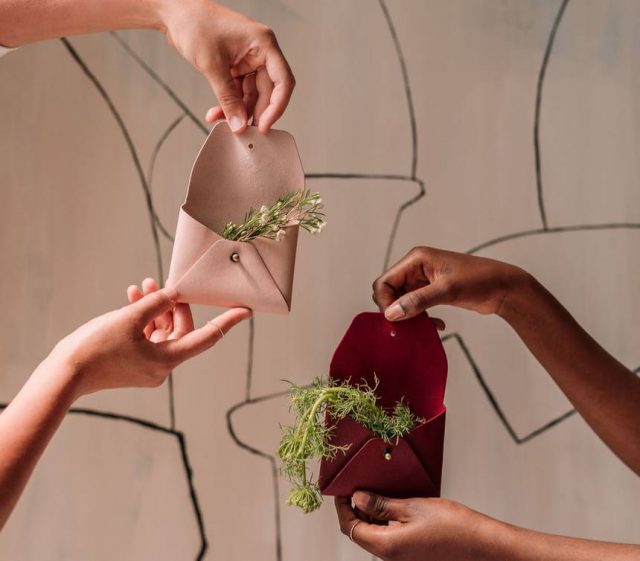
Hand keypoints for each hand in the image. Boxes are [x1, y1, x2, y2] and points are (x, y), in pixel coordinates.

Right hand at [50, 278, 250, 396]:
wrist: (63, 375)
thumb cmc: (95, 348)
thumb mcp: (129, 318)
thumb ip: (156, 303)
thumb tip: (173, 294)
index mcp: (168, 359)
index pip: (208, 337)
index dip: (227, 322)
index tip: (246, 310)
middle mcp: (162, 366)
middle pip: (180, 329)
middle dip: (172, 304)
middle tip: (161, 284)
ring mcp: (147, 366)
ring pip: (161, 330)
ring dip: (154, 308)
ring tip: (141, 287)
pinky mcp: (133, 364)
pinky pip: (146, 337)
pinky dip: (142, 319)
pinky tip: (132, 299)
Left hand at [158, 0, 294, 131]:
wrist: (174, 12)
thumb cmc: (194, 24)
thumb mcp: (212, 65)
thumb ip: (228, 98)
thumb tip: (239, 124)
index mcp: (264, 44)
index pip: (282, 81)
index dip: (277, 106)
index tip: (265, 125)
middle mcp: (260, 52)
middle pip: (267, 92)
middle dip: (254, 112)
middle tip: (244, 130)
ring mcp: (248, 60)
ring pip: (251, 95)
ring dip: (238, 111)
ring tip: (223, 122)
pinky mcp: (237, 67)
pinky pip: (239, 92)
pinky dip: (229, 104)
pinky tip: (217, 113)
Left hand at [335, 491, 499, 560]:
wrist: (484, 547)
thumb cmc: (453, 527)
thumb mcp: (412, 507)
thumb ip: (381, 504)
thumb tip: (357, 497)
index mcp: (385, 546)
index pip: (350, 527)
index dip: (343, 506)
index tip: (343, 488)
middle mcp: (391, 557)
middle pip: (361, 532)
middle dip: (357, 508)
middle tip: (361, 484)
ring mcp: (403, 559)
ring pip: (376, 534)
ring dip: (373, 513)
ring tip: (380, 490)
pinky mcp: (414, 556)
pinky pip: (391, 537)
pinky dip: (387, 521)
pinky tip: (397, 504)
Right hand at [373, 247, 528, 321]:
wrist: (504, 288)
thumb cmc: (480, 281)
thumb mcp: (448, 290)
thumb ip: (418, 301)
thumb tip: (391, 314)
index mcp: (416, 259)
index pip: (385, 281)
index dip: (385, 302)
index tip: (395, 321)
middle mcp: (416, 267)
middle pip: (390, 292)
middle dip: (396, 311)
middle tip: (409, 327)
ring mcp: (423, 280)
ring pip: (401, 302)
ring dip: (409, 317)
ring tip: (426, 327)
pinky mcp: (431, 292)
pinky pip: (414, 307)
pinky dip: (420, 318)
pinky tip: (437, 325)